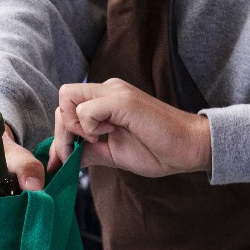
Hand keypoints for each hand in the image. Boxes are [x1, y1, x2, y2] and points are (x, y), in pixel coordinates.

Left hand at [47, 78, 211, 176]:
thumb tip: (59, 160)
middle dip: (62, 132)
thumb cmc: (156, 150)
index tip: (66, 158)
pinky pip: (86, 109)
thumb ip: (85, 152)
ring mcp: (115, 92)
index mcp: (104, 99)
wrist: (189, 148)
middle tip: (78, 152)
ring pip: (68, 98)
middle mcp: (107, 89)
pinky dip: (90, 127)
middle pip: (63, 98)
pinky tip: (110, 134)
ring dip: (76, 127)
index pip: (65, 105)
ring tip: (100, 140)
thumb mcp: (110, 153)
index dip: (60, 133)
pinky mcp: (123, 101)